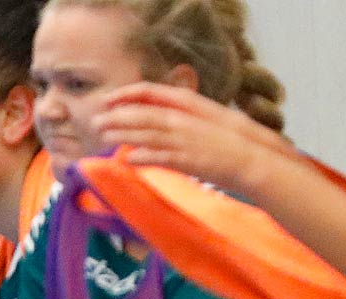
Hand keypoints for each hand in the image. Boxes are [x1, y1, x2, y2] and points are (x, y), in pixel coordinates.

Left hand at [97, 83, 297, 194]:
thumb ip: (175, 118)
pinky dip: (143, 156)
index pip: (151, 93)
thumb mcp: (199, 121)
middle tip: (94, 120)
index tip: (107, 100)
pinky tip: (128, 158)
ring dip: (123, 134)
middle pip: (143, 113)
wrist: (250, 158)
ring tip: (103, 136)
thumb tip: (151, 122)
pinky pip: (161, 156)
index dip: (126, 95)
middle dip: (116, 116)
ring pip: (147, 133)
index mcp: (187, 105)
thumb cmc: (223, 142)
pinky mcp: (188, 159)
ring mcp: (185, 139)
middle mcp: (183, 119)